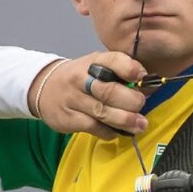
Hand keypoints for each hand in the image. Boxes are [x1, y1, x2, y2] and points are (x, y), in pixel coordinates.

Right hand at [27, 51, 148, 138]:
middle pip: (110, 90)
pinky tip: (116, 131)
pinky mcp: (68, 118)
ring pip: (102, 112)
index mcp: (93, 62)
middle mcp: (81, 78)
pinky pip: (93, 127)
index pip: (113, 60)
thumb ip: (120, 74)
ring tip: (140, 124)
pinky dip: (108, 131)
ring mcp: (73, 99)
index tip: (143, 77)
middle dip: (131, 100)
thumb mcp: (97, 67)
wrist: (43, 88)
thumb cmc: (80, 78)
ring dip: (125, 120)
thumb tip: (149, 85)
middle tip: (141, 105)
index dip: (130, 69)